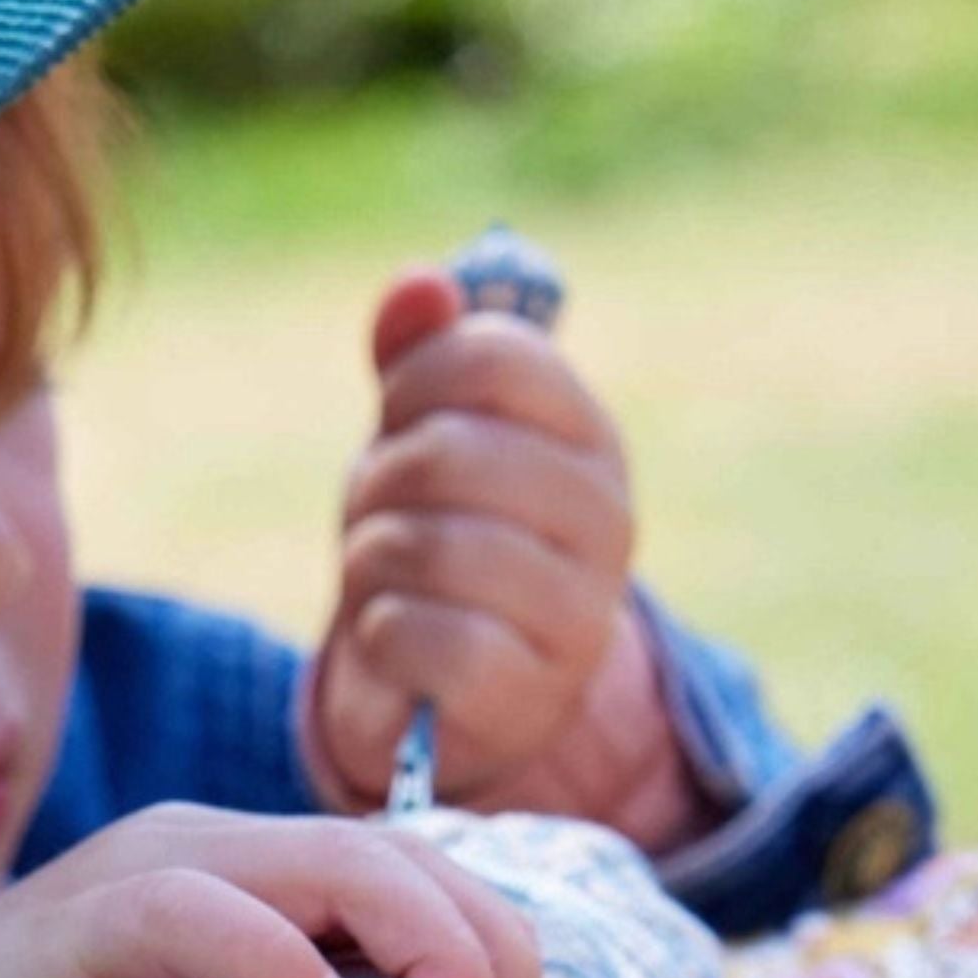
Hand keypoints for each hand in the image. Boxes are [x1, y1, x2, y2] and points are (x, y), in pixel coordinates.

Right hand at [0, 803, 543, 977]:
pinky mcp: (79, 927)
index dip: (496, 948)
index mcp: (245, 882)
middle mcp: (207, 855)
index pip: (412, 874)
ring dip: (424, 946)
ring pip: (330, 863)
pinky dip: (277, 959)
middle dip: (488, 947)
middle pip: (399, 855)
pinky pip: (199, 912)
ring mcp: (143, 877)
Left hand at [310, 269, 702, 843]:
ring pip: (427, 547)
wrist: (445, 693)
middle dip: (379, 483)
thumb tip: (419, 284)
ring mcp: (577, 614)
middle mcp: (607, 521)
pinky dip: (379, 634)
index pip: (498, 360)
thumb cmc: (435, 544)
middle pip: (451, 455)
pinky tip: (395, 640)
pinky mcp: (526, 694)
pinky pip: (420, 636)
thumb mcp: (421, 441)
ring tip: (385, 581)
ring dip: (370, 562)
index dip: (414, 382)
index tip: (396, 420)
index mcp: (589, 440)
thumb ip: (418, 359)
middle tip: (377, 515)